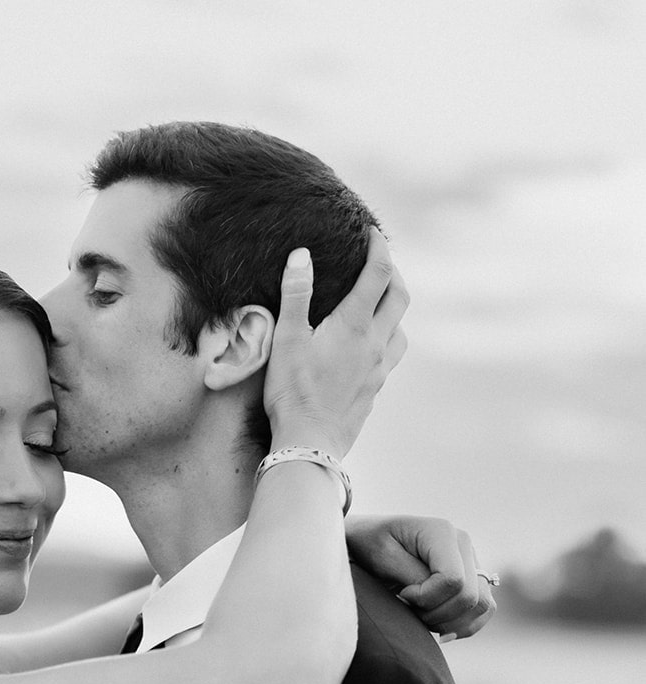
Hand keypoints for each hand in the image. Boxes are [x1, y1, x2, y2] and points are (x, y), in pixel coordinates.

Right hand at [263, 229, 407, 461]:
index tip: (372, 233)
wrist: (309, 444)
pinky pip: (391, 357)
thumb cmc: (293, 393)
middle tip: (379, 264)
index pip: (378, 273)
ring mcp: (379, 370)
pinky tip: (371, 347)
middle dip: (393, 274)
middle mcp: (375, 343)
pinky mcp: (375, 391)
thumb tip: (302, 255)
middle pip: (400, 297)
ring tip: (380, 305)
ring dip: (395, 310)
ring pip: (401, 329)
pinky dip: (387, 340)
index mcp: (354, 325)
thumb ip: (296, 294)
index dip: (378, 247)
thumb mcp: (287, 340)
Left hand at [345, 513, 497, 638]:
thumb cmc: (369, 545)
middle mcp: (464, 544)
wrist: (368, 541)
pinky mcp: (473, 579)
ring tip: (421, 616)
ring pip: (482, 605)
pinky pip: (484, 610)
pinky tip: (437, 626)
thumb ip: (410, 573)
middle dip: (437, 614)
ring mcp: (472, 561)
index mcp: (442, 533)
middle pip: (470, 597)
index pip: (453, 580)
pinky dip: (463, 625)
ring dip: (450, 622)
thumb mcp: (382, 555)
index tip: (402, 594)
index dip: (426, 598)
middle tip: (409, 608)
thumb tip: (436, 593)